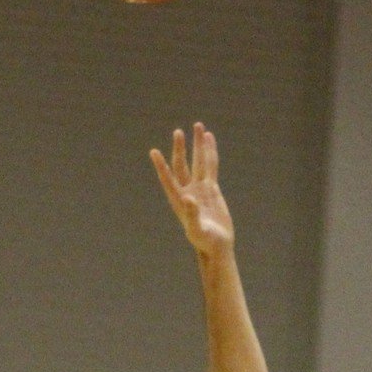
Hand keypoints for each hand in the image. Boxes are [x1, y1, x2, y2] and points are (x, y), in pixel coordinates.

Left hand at [150, 123, 233, 255]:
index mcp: (179, 200)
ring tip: (199, 126)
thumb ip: (192, 214)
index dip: (161, 166)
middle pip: (182, 165)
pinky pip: (210, 166)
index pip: (168, 179)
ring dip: (197, 145)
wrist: (217, 245)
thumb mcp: (197, 229)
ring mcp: (200, 188)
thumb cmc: (205, 241)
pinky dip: (210, 152)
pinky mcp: (211, 188)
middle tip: (178, 132)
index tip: (153, 152)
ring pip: (198, 161)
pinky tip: (210, 138)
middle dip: (180, 149)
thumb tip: (189, 198)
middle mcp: (187, 191)